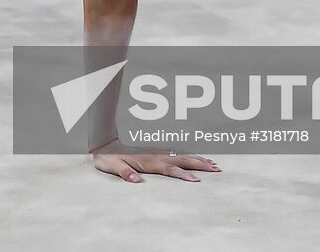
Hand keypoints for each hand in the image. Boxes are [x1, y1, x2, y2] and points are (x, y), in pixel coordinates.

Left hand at [91, 141, 220, 182]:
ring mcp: (157, 152)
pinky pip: (177, 153)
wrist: (103, 140)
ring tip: (214, 164)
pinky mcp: (156, 151)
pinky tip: (197, 158)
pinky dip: (189, 155)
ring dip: (198, 159)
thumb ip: (124, 173)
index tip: (196, 180)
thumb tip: (136, 180)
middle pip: (182, 160)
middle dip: (200, 164)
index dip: (183, 174)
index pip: (170, 168)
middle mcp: (156, 155)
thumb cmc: (108, 156)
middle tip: (216, 169)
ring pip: (182, 155)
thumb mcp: (112, 166)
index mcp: (148, 161)